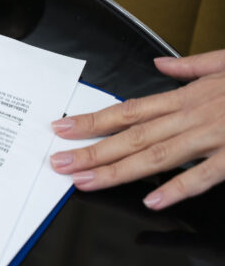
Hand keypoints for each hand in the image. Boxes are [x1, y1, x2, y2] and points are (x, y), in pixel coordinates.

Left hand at [49, 49, 224, 210]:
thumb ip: (190, 66)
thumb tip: (160, 64)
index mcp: (186, 97)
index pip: (127, 111)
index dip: (91, 120)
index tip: (61, 128)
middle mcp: (192, 115)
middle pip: (131, 136)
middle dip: (91, 151)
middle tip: (57, 162)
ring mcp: (214, 135)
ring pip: (156, 156)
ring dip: (117, 170)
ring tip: (85, 181)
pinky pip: (204, 174)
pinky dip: (177, 188)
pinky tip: (151, 201)